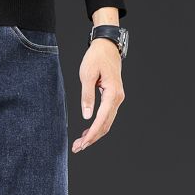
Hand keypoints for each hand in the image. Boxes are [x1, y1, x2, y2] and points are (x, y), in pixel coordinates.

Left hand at [72, 38, 124, 153]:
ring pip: (106, 123)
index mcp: (113, 93)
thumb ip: (87, 96)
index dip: (91, 134)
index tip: (82, 144)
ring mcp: (116, 98)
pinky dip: (96, 126)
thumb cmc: (96, 58)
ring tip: (79, 144)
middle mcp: (117, 98)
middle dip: (91, 138)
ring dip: (94, 135)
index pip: (102, 119)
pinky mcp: (113, 98)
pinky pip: (106, 117)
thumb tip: (86, 116)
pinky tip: (86, 133)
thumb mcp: (87, 75)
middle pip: (105, 125)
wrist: (106, 46)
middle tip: (77, 148)